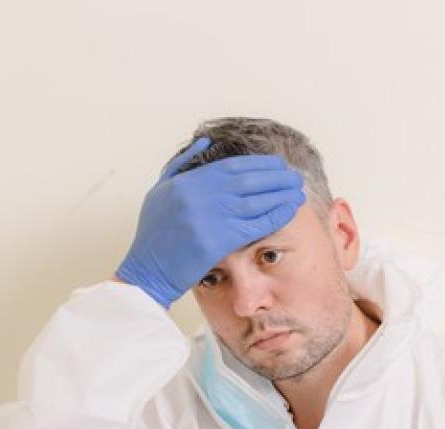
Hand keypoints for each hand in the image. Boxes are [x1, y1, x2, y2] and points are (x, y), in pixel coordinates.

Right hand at [116, 137, 306, 307]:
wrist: (147, 271)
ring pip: (255, 201)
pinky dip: (275, 216)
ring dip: (281, 195)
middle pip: (248, 181)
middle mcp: (199, 196)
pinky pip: (254, 225)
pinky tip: (288, 210)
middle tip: (294, 177)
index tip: (277, 164)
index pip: (232, 166)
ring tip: (297, 192)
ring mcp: (209, 219)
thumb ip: (181, 164)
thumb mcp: (160, 191)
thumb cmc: (154, 235)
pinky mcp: (217, 242)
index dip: (259, 164)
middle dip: (276, 177)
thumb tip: (205, 141)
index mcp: (187, 182)